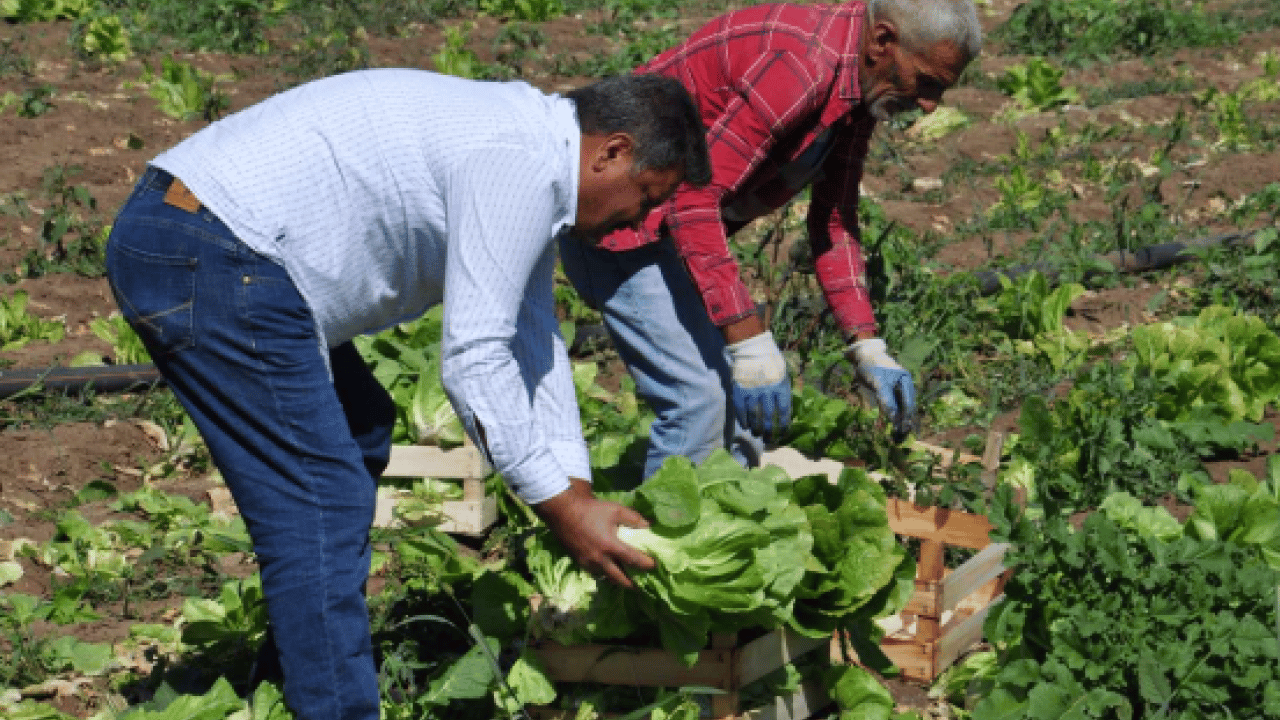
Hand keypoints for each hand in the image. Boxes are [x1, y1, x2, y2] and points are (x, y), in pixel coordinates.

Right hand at [533, 479, 655, 587]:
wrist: (564, 512)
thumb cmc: (592, 510)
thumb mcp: (616, 510)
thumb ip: (634, 518)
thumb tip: (649, 526)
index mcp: (610, 546)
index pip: (633, 560)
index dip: (646, 564)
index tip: (654, 566)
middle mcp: (600, 559)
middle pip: (619, 578)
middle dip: (631, 584)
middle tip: (640, 585)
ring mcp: (588, 563)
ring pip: (606, 577)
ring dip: (617, 580)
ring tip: (626, 579)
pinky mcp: (580, 562)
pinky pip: (595, 573)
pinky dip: (604, 573)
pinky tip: (608, 570)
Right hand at [726, 330, 791, 438]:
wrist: (751, 348)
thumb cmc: (771, 359)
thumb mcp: (785, 372)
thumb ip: (786, 388)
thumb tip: (789, 406)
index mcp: (781, 387)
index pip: (784, 411)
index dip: (784, 425)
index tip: (783, 433)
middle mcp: (767, 391)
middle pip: (769, 417)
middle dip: (770, 430)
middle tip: (770, 439)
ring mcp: (752, 392)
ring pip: (755, 415)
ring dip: (756, 427)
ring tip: (758, 434)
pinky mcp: (739, 390)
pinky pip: (741, 409)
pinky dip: (743, 419)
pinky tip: (746, 426)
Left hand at [849, 338, 916, 436]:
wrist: (864, 355)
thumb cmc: (871, 367)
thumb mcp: (878, 383)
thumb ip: (886, 399)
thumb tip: (894, 417)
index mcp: (905, 380)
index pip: (908, 403)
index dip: (906, 417)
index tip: (902, 430)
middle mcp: (904, 385)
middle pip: (907, 406)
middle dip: (904, 421)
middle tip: (900, 436)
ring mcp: (898, 388)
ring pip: (901, 407)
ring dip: (899, 420)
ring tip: (897, 433)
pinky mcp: (890, 391)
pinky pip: (894, 405)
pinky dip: (893, 414)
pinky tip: (893, 423)